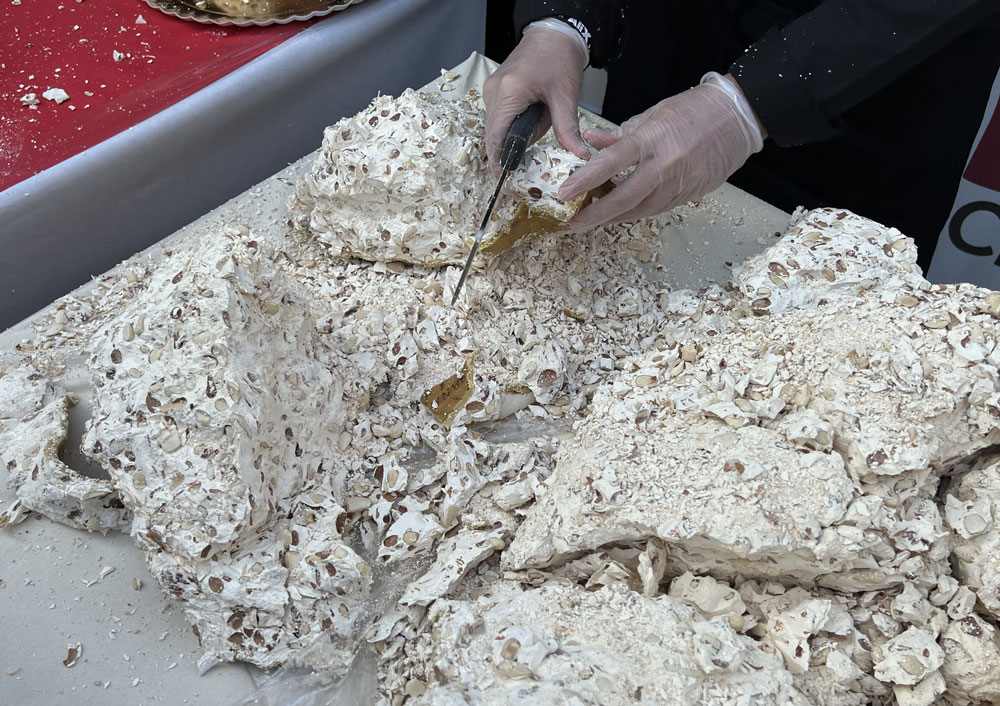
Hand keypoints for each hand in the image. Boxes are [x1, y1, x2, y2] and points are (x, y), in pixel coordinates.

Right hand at [483, 23, 589, 175]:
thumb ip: (568, 128)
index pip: (496, 137)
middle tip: (521, 166)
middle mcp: (494, 91)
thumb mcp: (565, 96)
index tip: (502, 179)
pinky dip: (512, 126)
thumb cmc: (559, 57)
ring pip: (496, 126)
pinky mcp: (497, 89)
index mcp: (508, 93)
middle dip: (508, 150)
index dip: (498, 161)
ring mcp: (493, 89)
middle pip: (494, 134)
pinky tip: (528, 123)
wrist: (554, 33)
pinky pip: (499, 116)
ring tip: (533, 133)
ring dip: (512, 136)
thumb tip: (578, 153)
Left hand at [560, 73, 765, 229]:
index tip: (564, 193)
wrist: (738, 118)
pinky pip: (657, 209)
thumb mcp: (654, 114)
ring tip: (593, 219)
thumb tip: (592, 142)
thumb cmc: (694, 110)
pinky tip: (621, 213)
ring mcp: (680, 183)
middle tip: (574, 223)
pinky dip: (636, 212)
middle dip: (596, 214)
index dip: (584, 181)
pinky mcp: (691, 194)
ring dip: (614, 217)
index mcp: (652, 139)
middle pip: (624, 198)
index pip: (610, 164)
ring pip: (640, 209)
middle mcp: (665, 165)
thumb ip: (620, 133)